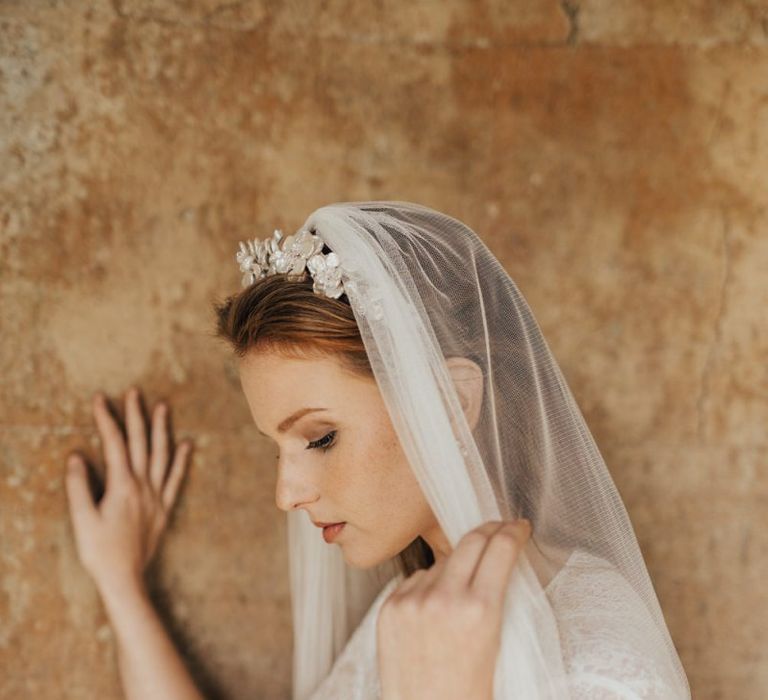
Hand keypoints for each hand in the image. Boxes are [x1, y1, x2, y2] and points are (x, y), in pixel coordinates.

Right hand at [64, 386, 192, 594]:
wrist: (125, 578)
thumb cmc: (100, 552)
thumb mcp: (83, 520)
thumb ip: (79, 487)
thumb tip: (77, 457)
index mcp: (121, 486)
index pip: (115, 445)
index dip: (108, 420)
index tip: (101, 399)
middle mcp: (143, 486)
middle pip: (141, 443)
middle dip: (136, 416)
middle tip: (134, 392)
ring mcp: (157, 496)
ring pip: (161, 455)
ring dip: (161, 430)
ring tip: (162, 407)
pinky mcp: (164, 508)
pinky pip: (176, 479)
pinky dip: (182, 460)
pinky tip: (187, 445)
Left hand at [377, 519, 531, 699]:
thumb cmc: (468, 691)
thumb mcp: (497, 643)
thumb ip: (495, 598)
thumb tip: (498, 559)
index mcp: (480, 611)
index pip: (500, 548)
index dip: (513, 531)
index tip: (519, 526)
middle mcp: (444, 600)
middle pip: (471, 540)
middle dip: (490, 530)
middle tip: (499, 529)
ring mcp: (413, 601)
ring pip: (442, 561)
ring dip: (456, 566)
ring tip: (460, 597)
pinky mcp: (391, 606)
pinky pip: (416, 579)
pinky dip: (428, 585)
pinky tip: (434, 611)